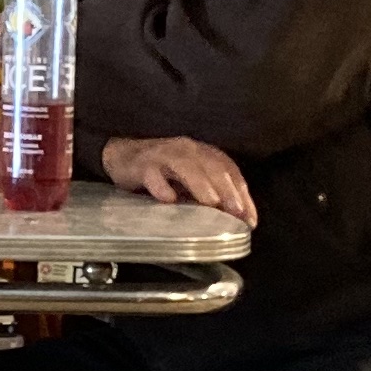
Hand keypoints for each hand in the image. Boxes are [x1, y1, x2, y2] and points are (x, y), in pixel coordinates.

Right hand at [101, 133, 255, 222]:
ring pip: (186, 167)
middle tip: (236, 211)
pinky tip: (168, 199)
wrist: (122, 156)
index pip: (229, 171)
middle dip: (226, 189)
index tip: (249, 218)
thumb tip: (240, 219)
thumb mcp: (191, 181)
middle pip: (211, 167)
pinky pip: (153, 174)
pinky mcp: (143, 165)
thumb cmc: (163, 172)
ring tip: (211, 202)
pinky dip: (161, 186)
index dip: (241, 194)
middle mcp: (187, 151)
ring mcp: (164, 156)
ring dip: (200, 184)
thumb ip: (212, 195)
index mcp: (203, 154)